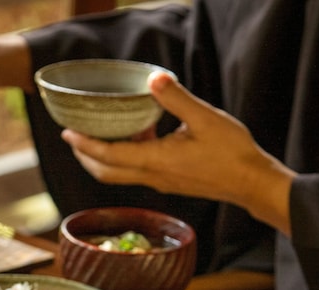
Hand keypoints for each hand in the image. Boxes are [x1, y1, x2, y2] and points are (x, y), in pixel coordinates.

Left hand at [61, 72, 294, 232]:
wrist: (251, 183)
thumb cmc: (232, 152)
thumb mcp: (205, 118)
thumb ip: (177, 99)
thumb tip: (154, 78)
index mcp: (155, 160)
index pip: (108, 155)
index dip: (84, 145)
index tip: (67, 133)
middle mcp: (152, 175)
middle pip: (105, 172)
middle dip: (84, 155)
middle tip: (72, 137)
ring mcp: (159, 182)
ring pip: (119, 174)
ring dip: (103, 158)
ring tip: (97, 135)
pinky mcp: (168, 182)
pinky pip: (136, 171)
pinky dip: (125, 157)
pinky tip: (140, 136)